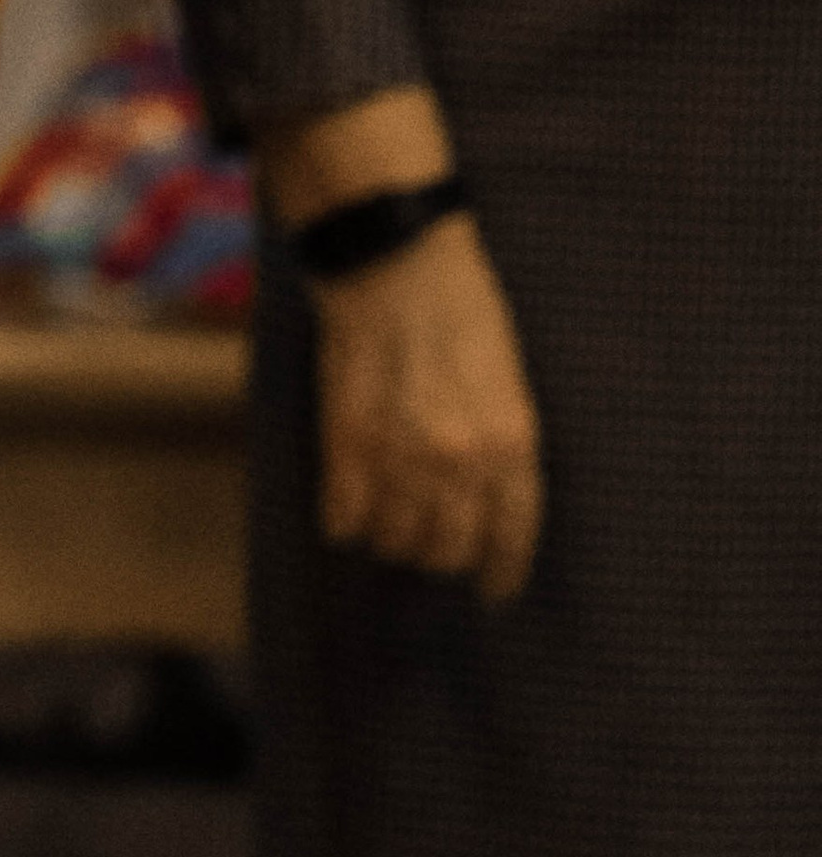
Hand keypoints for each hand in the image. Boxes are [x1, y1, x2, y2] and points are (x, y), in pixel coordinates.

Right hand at [312, 217, 541, 602]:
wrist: (397, 264)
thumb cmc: (463, 311)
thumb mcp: (509, 381)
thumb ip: (503, 446)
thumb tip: (486, 505)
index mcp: (512, 441)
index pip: (512, 535)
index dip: (501, 573)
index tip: (494, 592)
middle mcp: (459, 461)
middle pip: (447, 550)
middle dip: (441, 554)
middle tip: (433, 541)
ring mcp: (399, 457)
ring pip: (394, 542)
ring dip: (392, 536)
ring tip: (390, 514)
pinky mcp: (345, 447)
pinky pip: (344, 521)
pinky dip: (346, 521)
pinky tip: (349, 504)